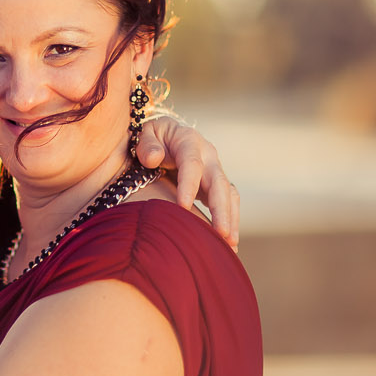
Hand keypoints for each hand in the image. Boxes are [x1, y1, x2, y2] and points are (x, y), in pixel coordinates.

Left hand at [136, 115, 239, 249]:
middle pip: (218, 183)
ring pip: (229, 195)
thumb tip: (153, 158)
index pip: (191, 164)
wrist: (166, 135)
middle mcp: (208, 155)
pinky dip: (231, 222)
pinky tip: (229, 244)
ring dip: (230, 219)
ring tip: (230, 244)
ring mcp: (214, 171)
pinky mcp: (216, 186)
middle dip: (220, 209)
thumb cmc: (152, 136)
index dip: (188, 185)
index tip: (183, 207)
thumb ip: (146, 143)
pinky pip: (228, 203)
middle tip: (220, 233)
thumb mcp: (145, 132)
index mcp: (189, 141)